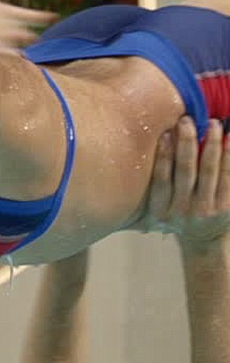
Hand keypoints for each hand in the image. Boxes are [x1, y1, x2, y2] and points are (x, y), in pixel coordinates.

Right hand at [142, 117, 229, 243]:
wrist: (202, 241)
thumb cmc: (173, 216)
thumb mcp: (154, 211)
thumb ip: (147, 189)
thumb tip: (143, 153)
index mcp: (159, 211)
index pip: (160, 179)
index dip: (163, 155)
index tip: (165, 133)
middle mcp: (181, 212)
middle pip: (185, 171)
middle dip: (187, 143)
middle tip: (186, 120)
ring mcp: (205, 211)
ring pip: (209, 171)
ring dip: (211, 144)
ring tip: (213, 124)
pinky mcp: (225, 210)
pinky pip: (228, 178)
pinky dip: (228, 157)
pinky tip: (229, 140)